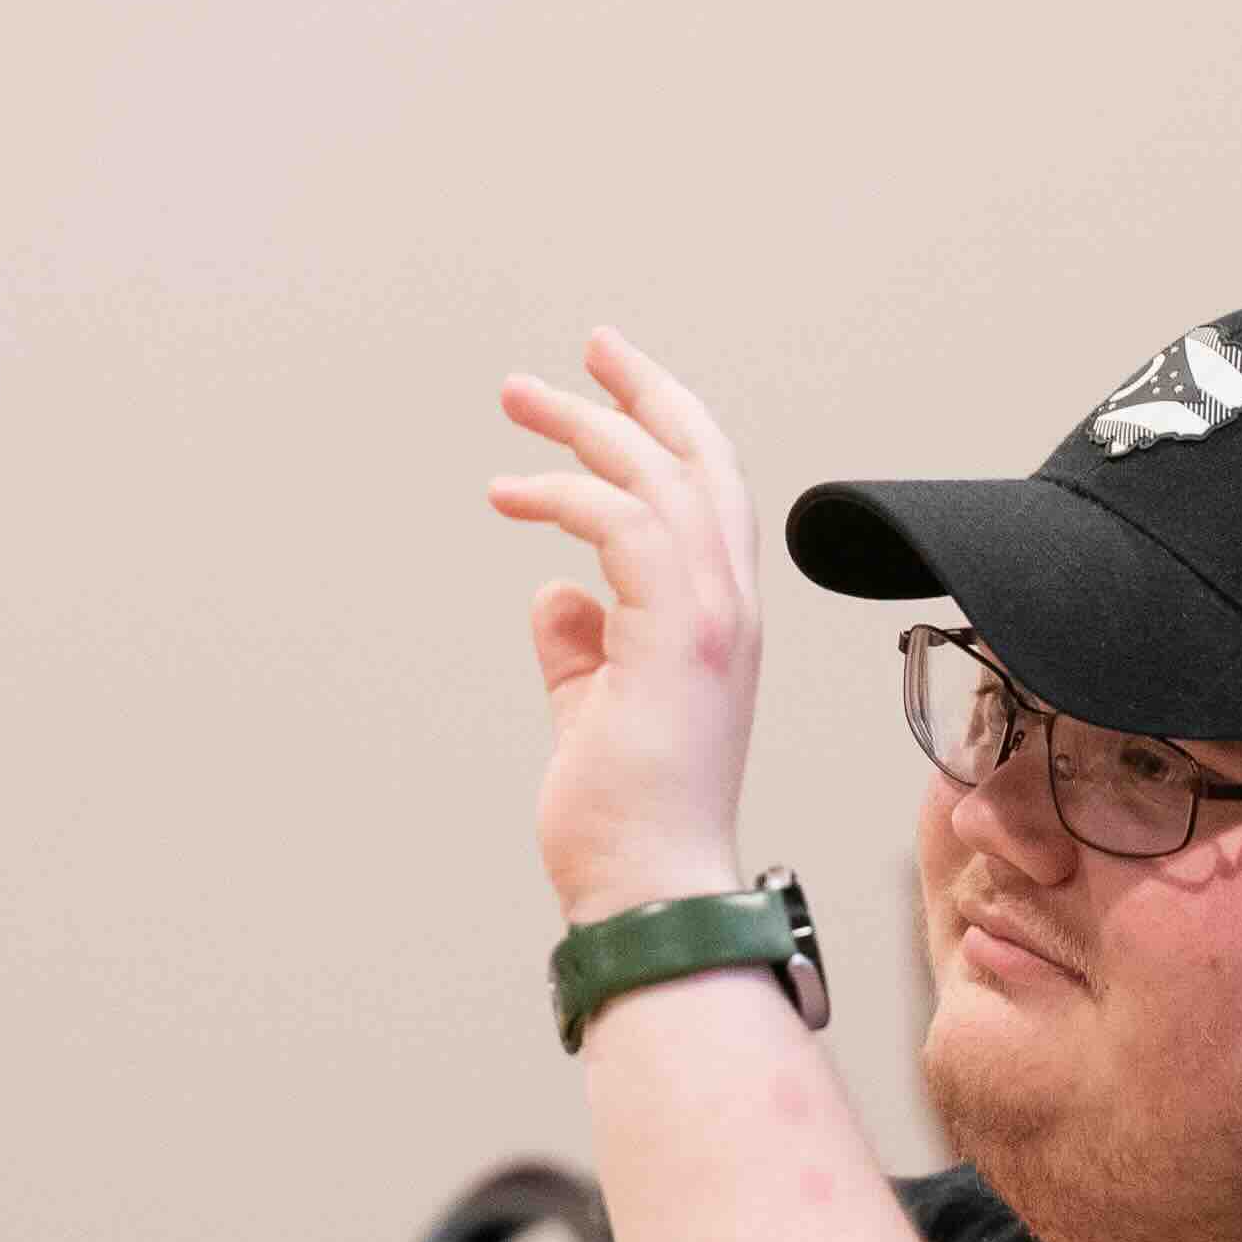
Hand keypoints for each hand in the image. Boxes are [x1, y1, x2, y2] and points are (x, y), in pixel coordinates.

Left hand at [486, 326, 766, 925]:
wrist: (650, 892)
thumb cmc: (626, 825)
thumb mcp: (592, 713)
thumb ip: (581, 649)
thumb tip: (556, 597)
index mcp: (721, 626)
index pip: (710, 498)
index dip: (668, 429)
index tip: (609, 385)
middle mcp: (730, 611)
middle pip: (703, 462)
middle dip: (643, 393)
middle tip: (584, 349)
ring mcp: (711, 621)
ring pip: (663, 477)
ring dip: (587, 427)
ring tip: (518, 402)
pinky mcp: (676, 636)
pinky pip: (624, 522)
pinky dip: (566, 494)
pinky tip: (511, 495)